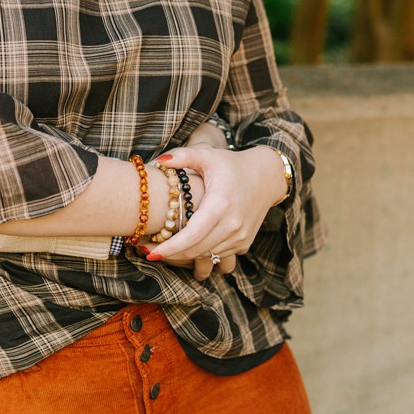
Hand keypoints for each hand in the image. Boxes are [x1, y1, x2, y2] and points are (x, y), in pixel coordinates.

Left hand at [147, 127, 286, 281]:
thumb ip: (183, 156)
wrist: (267, 177)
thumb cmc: (233, 165)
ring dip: (183, 257)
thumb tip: (158, 161)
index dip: (170, 248)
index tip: (150, 254)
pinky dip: (199, 255)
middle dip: (170, 255)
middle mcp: (232, 224)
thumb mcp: (209, 156)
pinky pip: (217, 257)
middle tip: (146, 251)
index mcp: (221, 204)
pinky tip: (184, 249)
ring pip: (205, 256)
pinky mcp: (243, 244)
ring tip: (162, 250)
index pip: (192, 235)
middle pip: (195, 250)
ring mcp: (239, 237)